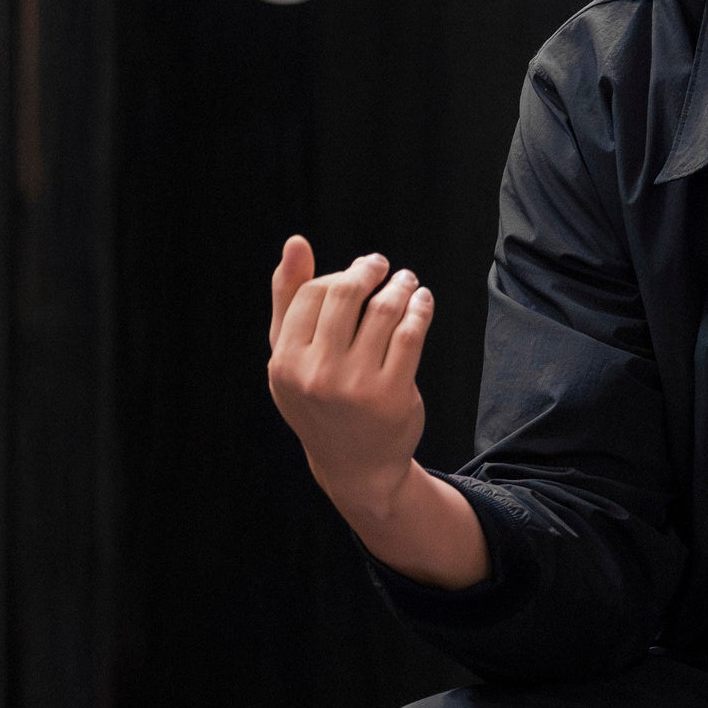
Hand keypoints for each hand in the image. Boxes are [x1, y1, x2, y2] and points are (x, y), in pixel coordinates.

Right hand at [264, 238, 489, 589]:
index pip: (312, 295)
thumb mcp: (293, 357)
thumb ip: (288, 299)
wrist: (355, 466)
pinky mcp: (392, 396)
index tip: (357, 274)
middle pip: (345, 295)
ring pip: (383, 311)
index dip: (337, 277)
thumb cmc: (319, 399)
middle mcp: (316, 375)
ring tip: (407, 282)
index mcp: (285, 363)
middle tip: (382, 266)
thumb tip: (296, 241)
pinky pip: (410, 334)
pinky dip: (420, 309)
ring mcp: (355, 387)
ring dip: (400, 286)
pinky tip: (422, 301)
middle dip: (368, 271)